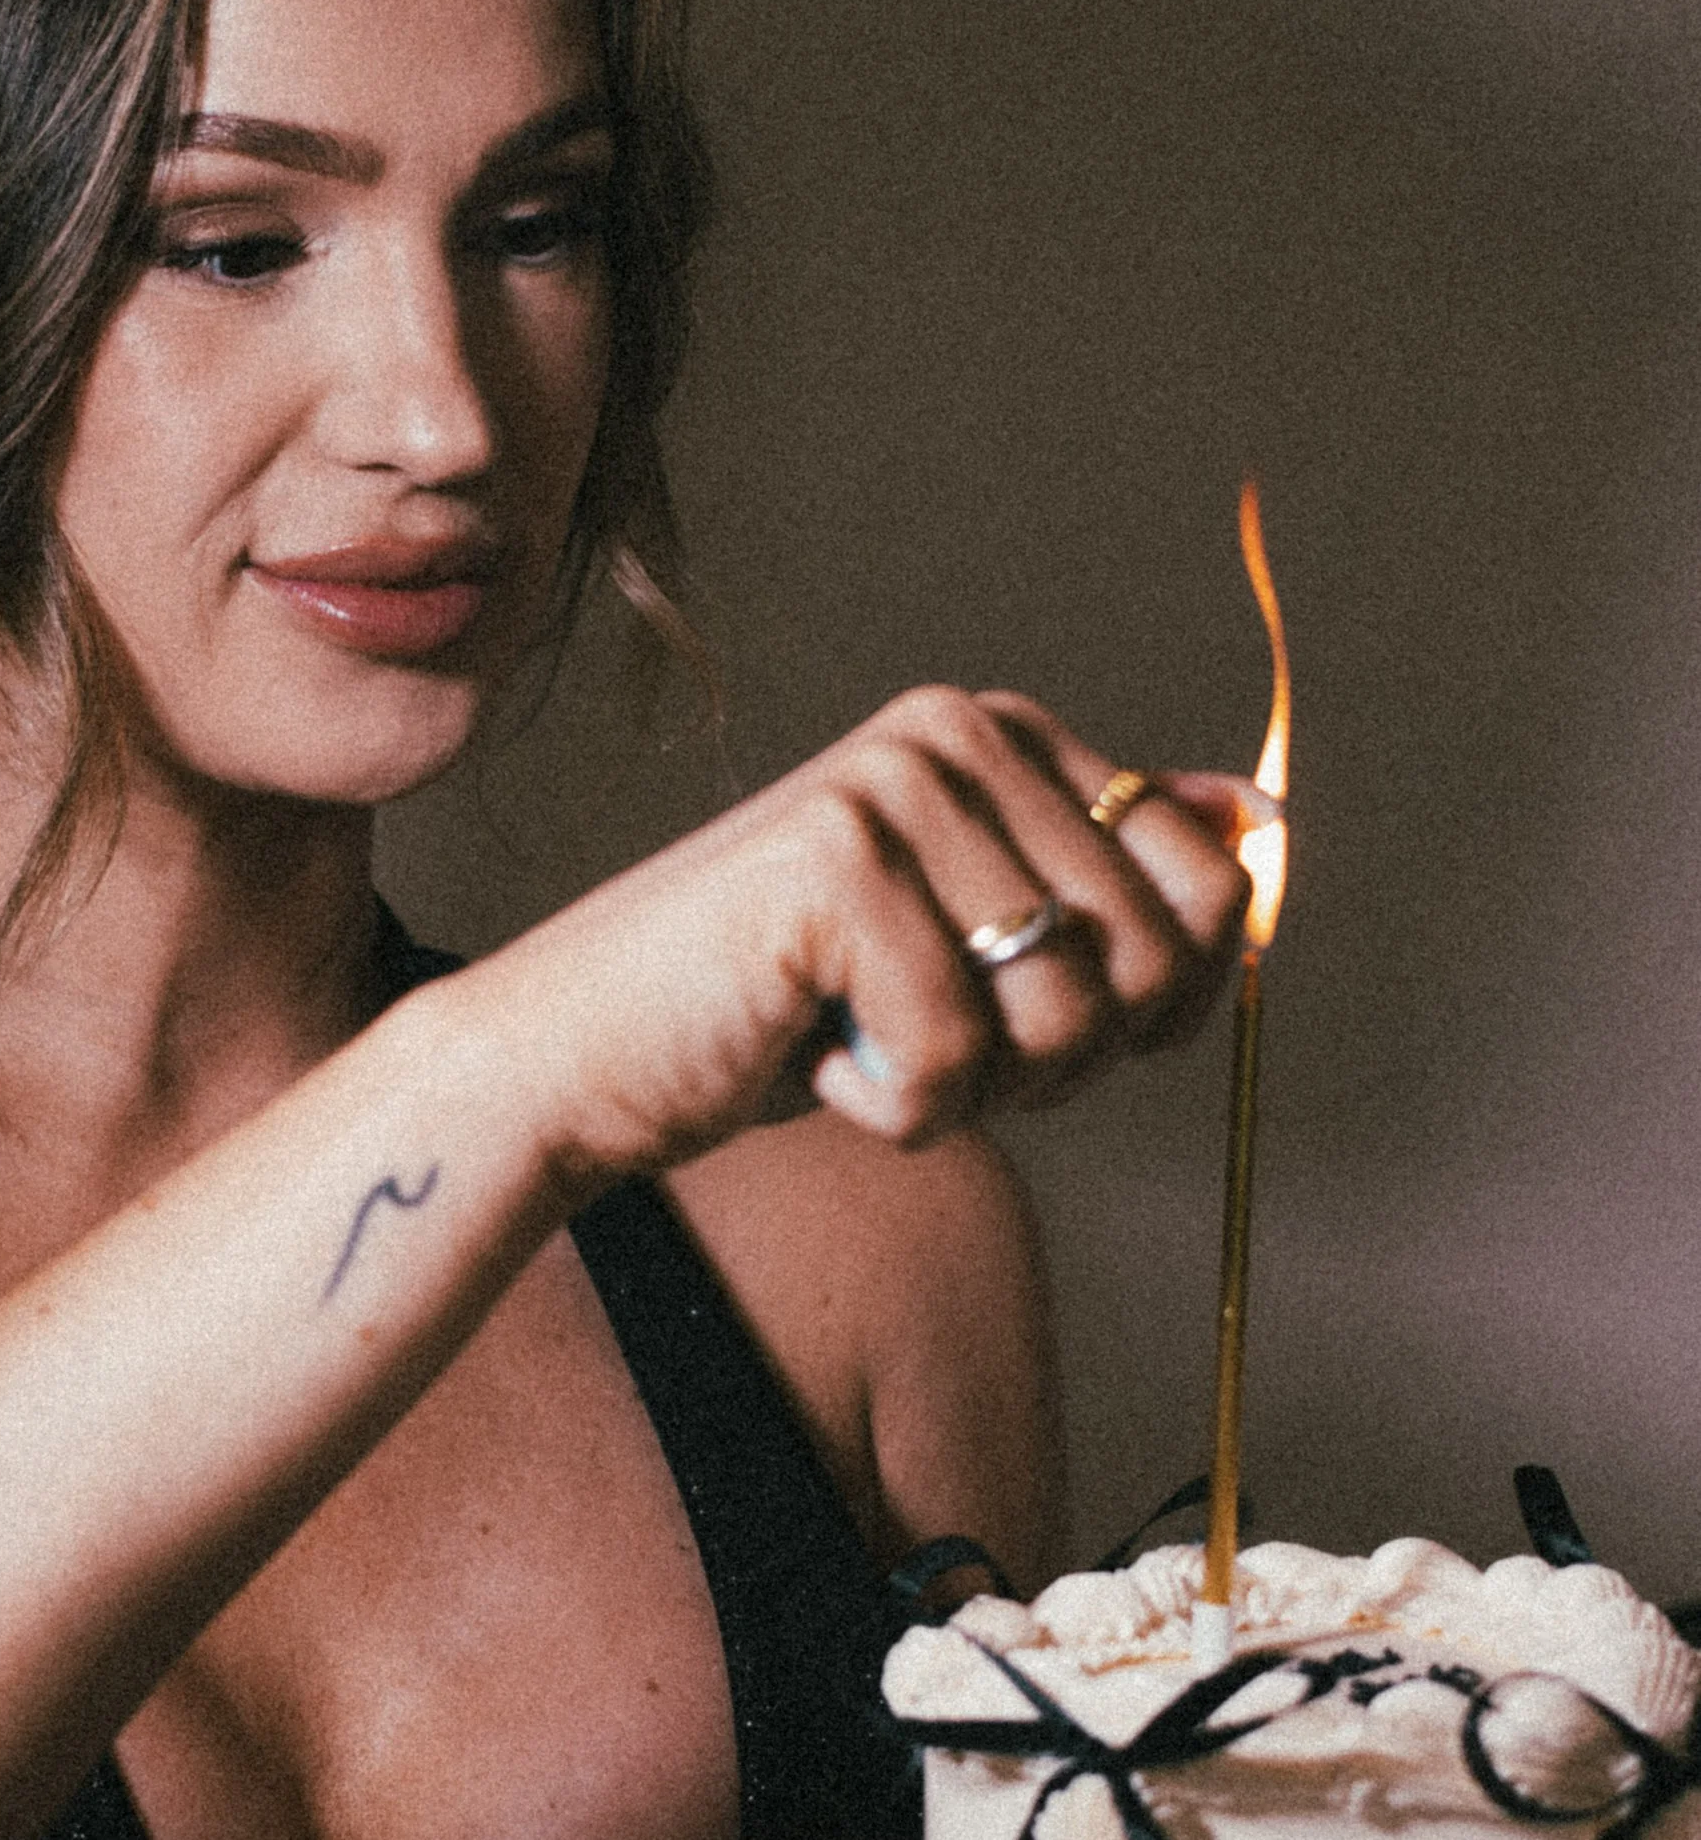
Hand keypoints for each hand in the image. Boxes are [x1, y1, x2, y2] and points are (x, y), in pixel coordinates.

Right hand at [487, 683, 1256, 1188]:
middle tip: (924, 1044)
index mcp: (1005, 733)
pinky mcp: (837, 862)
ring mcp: (894, 785)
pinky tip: (810, 1060)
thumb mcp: (967, 942)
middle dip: (1057, 1059)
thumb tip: (1258, 815)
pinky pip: (958, 1056)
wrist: (580, 1058)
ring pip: (1064, 1019)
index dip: (1157, 1006)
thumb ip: (1103, 876)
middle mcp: (957, 730)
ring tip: (862, 1044)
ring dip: (973, 1088)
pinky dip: (895, 1108)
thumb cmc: (776, 1014)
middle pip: (1153, 961)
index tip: (1027, 1023)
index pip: (1214, 886)